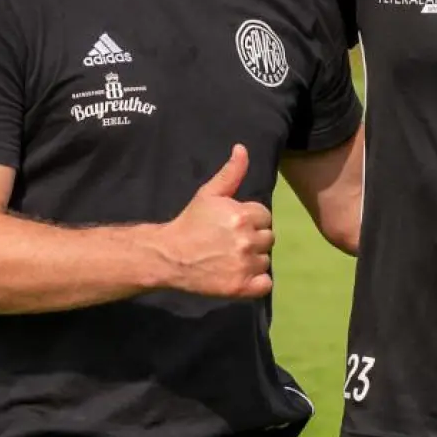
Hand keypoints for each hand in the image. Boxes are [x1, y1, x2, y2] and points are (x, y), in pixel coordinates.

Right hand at [159, 145, 273, 297]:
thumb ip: (231, 173)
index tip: (232, 226)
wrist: (169, 256)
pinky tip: (240, 275)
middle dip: (252, 239)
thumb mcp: (209, 194)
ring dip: (253, 260)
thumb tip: (242, 148)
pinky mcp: (240, 287)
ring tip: (230, 258)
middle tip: (229, 243)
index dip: (250, 220)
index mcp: (242, 216)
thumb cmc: (190, 222)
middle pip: (268, 238)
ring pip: (265, 260)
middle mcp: (246, 240)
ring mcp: (244, 265)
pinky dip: (257, 282)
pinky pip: (265, 283)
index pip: (265, 216)